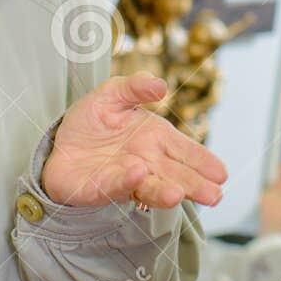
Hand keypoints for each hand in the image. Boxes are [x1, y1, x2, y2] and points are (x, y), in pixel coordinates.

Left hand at [41, 72, 226, 208]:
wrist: (59, 143)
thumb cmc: (92, 121)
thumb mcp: (112, 94)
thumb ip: (135, 87)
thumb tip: (160, 85)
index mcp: (156, 139)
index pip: (186, 151)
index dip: (204, 162)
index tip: (221, 172)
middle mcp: (147, 162)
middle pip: (176, 176)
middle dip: (195, 186)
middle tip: (214, 194)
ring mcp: (126, 179)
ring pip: (150, 187)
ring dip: (164, 191)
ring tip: (177, 194)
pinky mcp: (101, 189)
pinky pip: (114, 186)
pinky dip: (126, 181)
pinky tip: (138, 174)